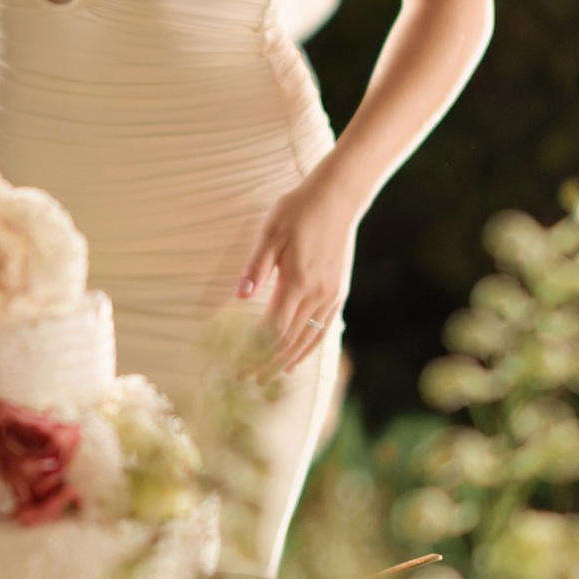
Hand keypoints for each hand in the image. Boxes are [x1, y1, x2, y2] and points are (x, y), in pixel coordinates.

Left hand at [237, 167, 358, 373]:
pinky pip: (323, 328)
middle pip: (290, 340)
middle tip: (249, 381)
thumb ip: (256, 266)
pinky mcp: (339, 292)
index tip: (239, 367)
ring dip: (288, 360)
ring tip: (271, 377)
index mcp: (297, 281)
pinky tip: (298, 356)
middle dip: (268, 363)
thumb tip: (239, 295)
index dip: (256, 352)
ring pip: (309, 339)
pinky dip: (309, 346)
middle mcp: (316, 293)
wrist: (338, 197)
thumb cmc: (299, 210)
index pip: (274, 329)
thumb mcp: (271, 232)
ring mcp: (331, 295)